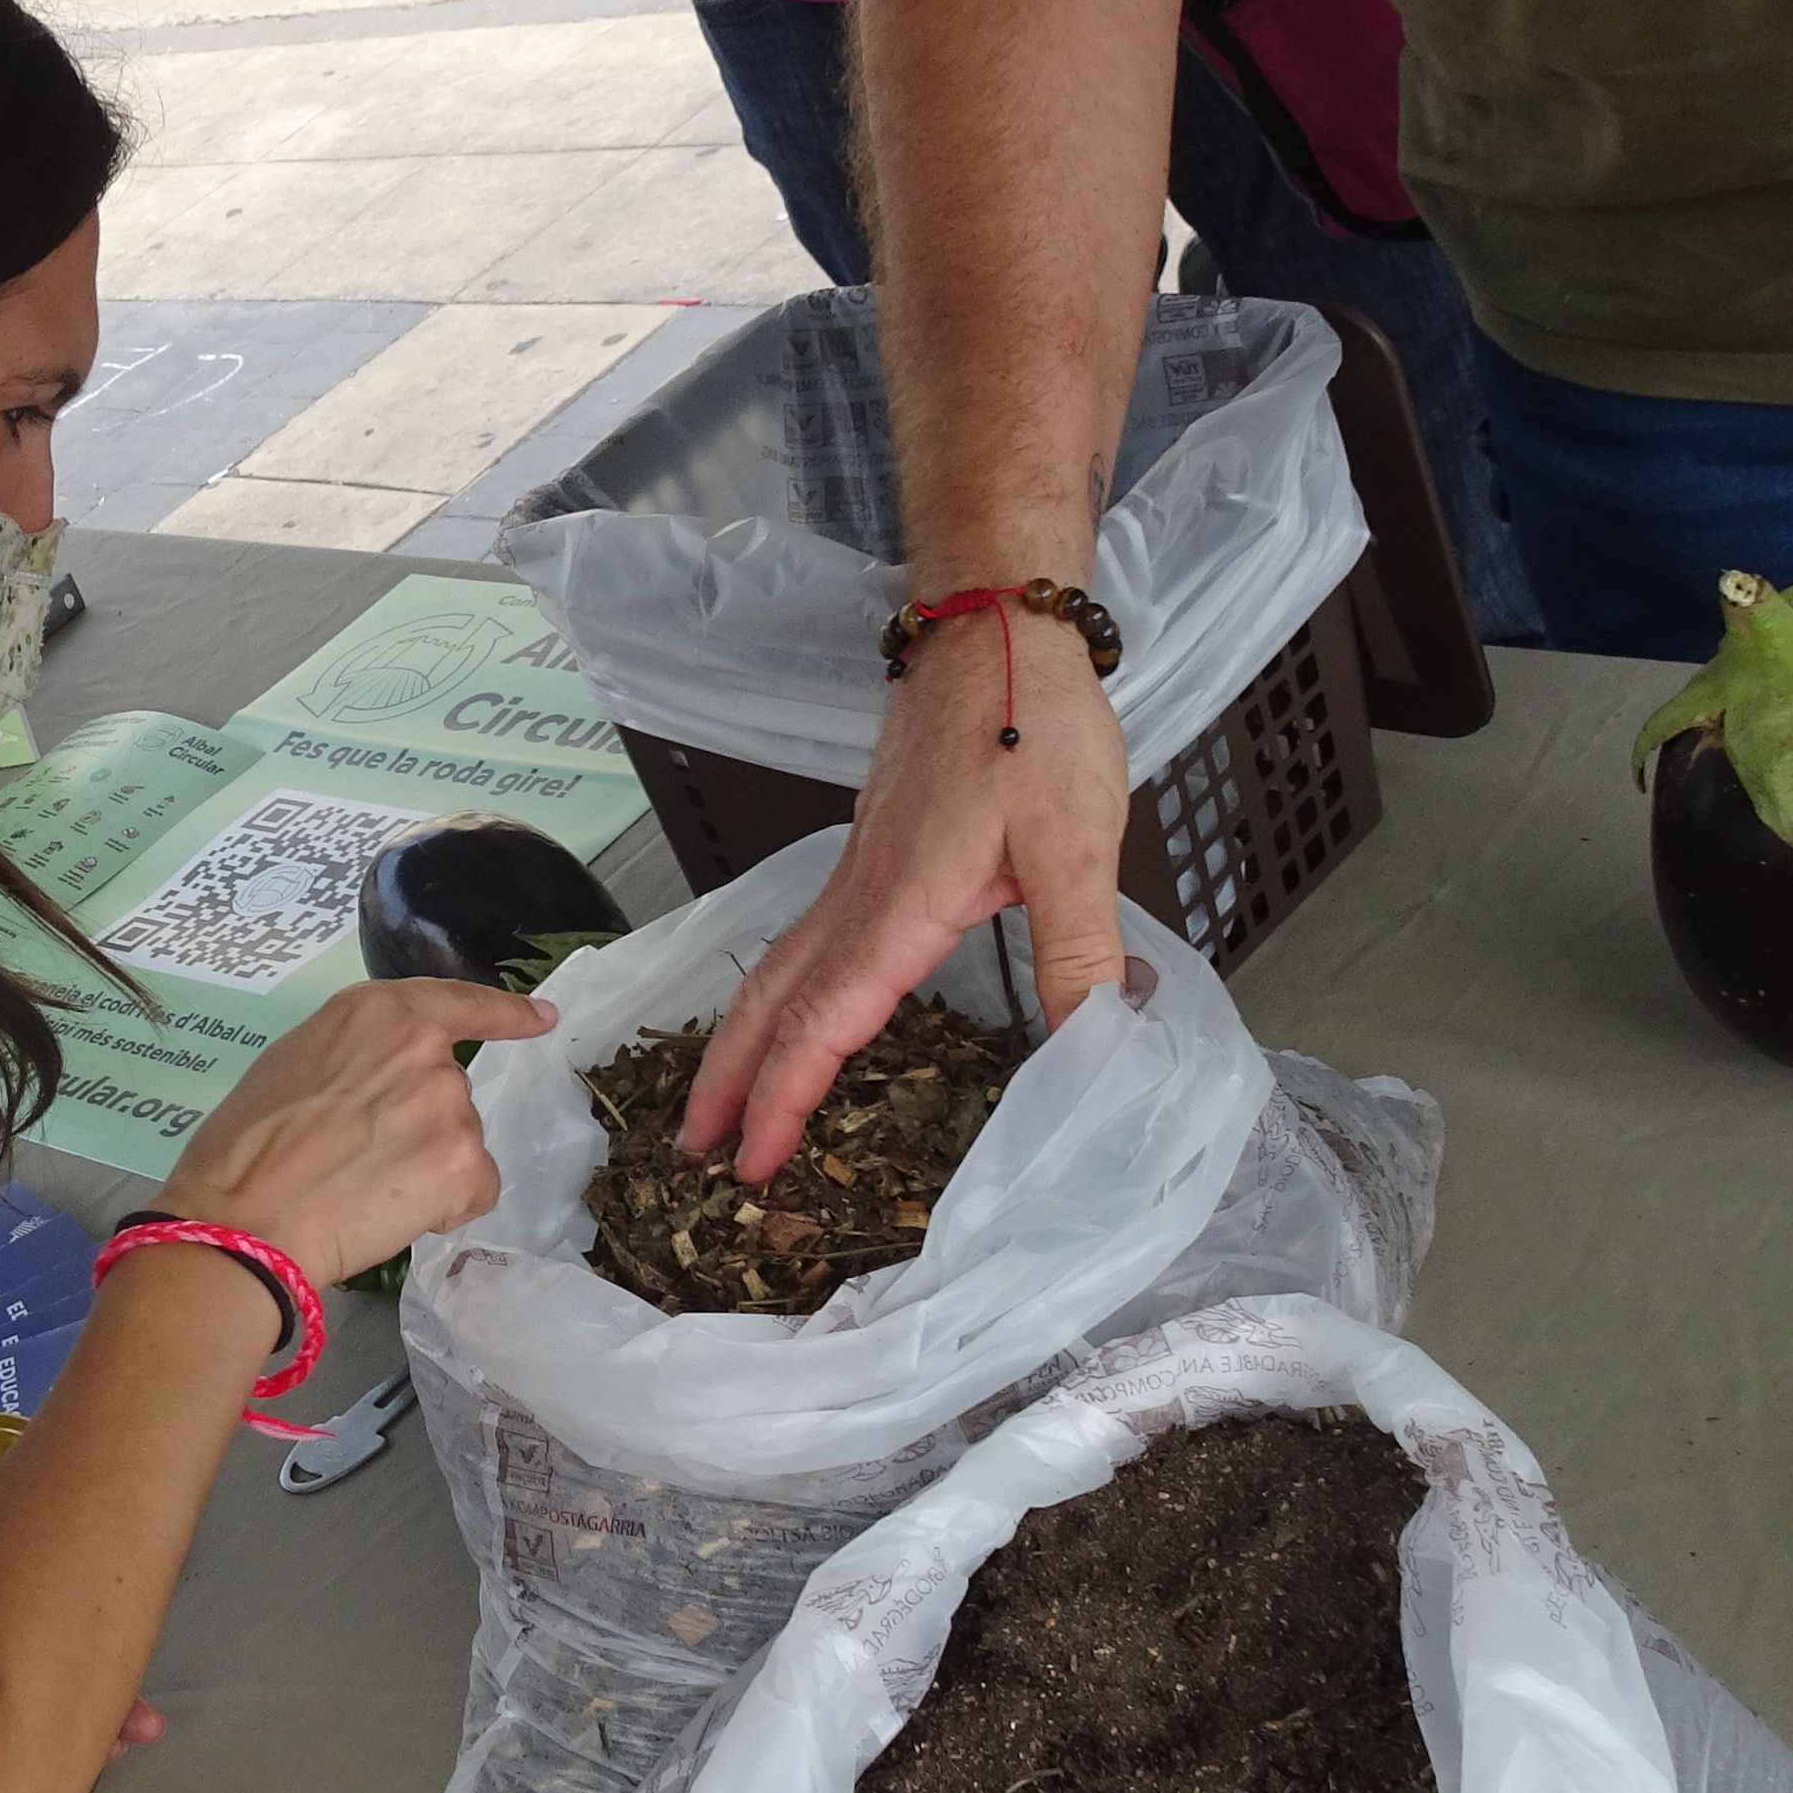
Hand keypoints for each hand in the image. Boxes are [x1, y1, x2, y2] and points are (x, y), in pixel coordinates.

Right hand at [153, 974, 552, 1286]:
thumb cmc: (244, 1147)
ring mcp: (448, 1106)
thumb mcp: (292, 1065)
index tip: (542, 1019)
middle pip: (448, 1089)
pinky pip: (473, 1189)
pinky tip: (394, 1217)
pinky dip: (446, 1208)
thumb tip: (373, 1084)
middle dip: (419, 1126)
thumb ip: (352, 1057)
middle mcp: (423, 1050)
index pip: (457, 1002)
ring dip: (430, 1170)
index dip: (505, 1013)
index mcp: (376, 1012)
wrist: (244, 1218)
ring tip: (365, 1193)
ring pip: (459, 1142)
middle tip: (359, 1162)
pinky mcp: (463, 1163)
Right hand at [682, 622, 1135, 1180]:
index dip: (787, 1098)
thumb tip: (1099, 1049)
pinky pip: (806, 936)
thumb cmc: (1031, 725)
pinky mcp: (874, 849)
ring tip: (722, 1098)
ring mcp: (859, 868)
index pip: (825, 1021)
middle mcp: (860, 894)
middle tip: (693, 1149)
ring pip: (779, 966)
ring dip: (744, 1037)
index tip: (756, 1163)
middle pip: (770, 998)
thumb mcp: (1078, 844)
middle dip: (727, 1078)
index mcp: (898, 906)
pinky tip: (797, 1009)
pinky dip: (780, 992)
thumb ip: (1080, 952)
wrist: (998, 629)